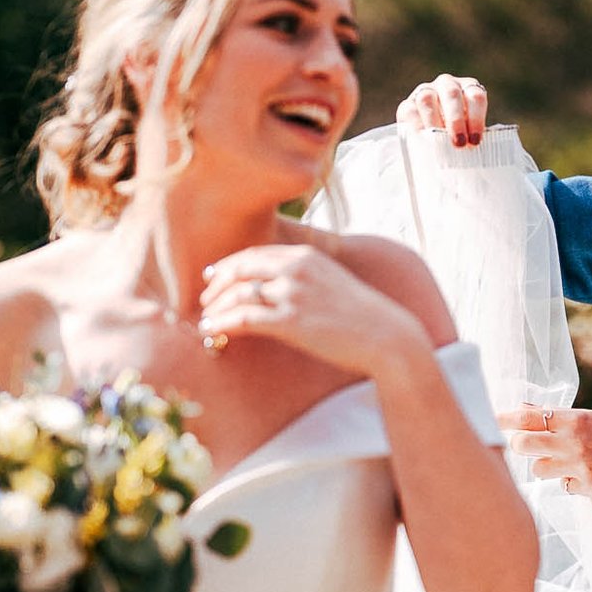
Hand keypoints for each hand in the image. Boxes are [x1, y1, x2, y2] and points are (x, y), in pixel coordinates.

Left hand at [199, 243, 431, 377]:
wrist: (385, 335)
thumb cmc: (361, 315)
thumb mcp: (333, 281)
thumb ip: (306, 276)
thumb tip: (279, 285)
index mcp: (306, 257)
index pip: (255, 255)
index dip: (228, 265)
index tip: (214, 276)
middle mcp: (296, 270)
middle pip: (240, 269)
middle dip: (217, 285)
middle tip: (206, 300)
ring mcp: (293, 294)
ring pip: (238, 294)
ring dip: (217, 308)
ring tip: (208, 320)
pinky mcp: (290, 322)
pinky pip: (243, 319)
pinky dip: (222, 325)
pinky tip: (214, 332)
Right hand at [399, 73, 490, 146]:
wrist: (434, 148)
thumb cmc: (459, 142)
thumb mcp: (469, 137)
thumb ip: (472, 140)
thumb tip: (474, 152)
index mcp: (468, 90)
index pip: (475, 96)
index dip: (476, 118)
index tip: (475, 141)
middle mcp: (447, 85)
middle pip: (451, 93)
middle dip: (455, 119)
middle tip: (459, 143)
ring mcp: (425, 92)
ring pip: (427, 98)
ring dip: (434, 121)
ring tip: (439, 144)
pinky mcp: (407, 105)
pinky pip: (410, 111)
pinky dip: (416, 126)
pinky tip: (423, 141)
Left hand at [500, 403, 591, 504]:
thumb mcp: (590, 418)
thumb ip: (557, 416)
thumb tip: (524, 408)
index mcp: (575, 418)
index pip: (528, 417)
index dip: (504, 419)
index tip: (490, 420)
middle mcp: (574, 441)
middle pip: (523, 445)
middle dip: (519, 446)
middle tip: (525, 446)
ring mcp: (580, 466)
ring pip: (539, 470)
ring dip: (545, 467)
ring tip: (566, 462)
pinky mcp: (588, 487)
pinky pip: (562, 487)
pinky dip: (569, 482)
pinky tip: (586, 475)